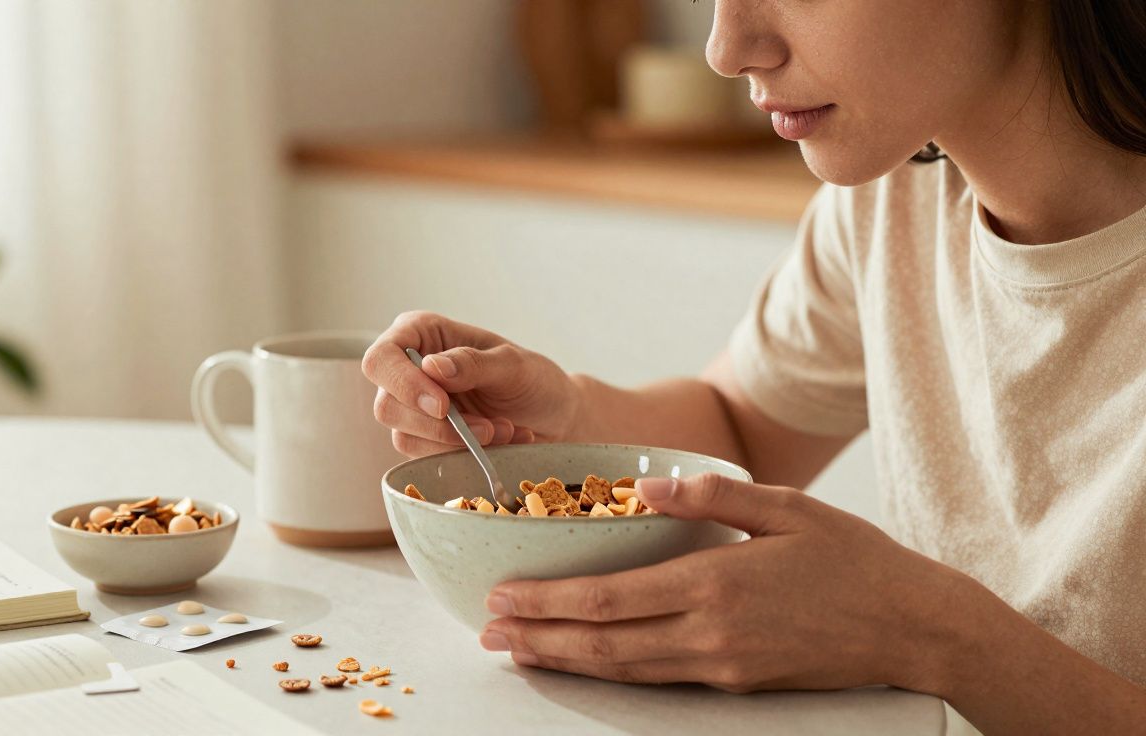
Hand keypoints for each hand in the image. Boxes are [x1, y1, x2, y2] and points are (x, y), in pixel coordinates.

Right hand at [362, 311, 582, 456]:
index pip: (382, 358)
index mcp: (421, 334)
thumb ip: (473, 363)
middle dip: (438, 425)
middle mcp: (409, 369)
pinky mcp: (426, 439)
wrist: (555, 417)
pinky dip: (464, 455)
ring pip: (404, 436)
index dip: (403, 385)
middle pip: (387, 405)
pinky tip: (499, 443)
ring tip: (502, 431)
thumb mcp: (513, 365)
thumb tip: (431, 367)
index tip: (443, 406)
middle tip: (488, 428)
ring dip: (457, 442)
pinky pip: (426, 457)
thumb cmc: (534, 380)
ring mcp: (413, 407)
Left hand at [478, 472, 973, 693]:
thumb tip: (646, 485)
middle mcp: (710, 634)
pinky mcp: (736, 685)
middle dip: (537, 639)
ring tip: (518, 651)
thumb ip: (713, 493)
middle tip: (489, 633)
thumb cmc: (854, 559)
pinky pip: (658, 681)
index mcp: (715, 582)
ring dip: (564, 662)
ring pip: (624, 671)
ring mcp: (722, 667)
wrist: (913, 627)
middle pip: (602, 644)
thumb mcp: (787, 506)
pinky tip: (587, 663)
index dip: (547, 602)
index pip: (608, 599)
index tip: (504, 594)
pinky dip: (611, 673)